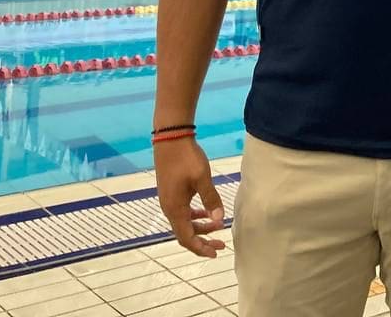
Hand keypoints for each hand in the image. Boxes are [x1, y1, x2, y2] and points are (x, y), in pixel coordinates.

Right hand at [154, 137, 226, 256]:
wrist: (171, 139)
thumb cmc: (186, 158)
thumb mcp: (202, 178)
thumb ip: (211, 199)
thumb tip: (220, 219)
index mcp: (175, 209)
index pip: (187, 238)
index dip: (201, 248)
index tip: (216, 252)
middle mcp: (169, 208)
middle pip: (185, 233)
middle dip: (203, 240)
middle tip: (221, 243)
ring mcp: (169, 200)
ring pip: (184, 222)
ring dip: (201, 227)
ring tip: (218, 226)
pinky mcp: (172, 192)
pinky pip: (183, 211)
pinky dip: (195, 215)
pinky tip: (207, 211)